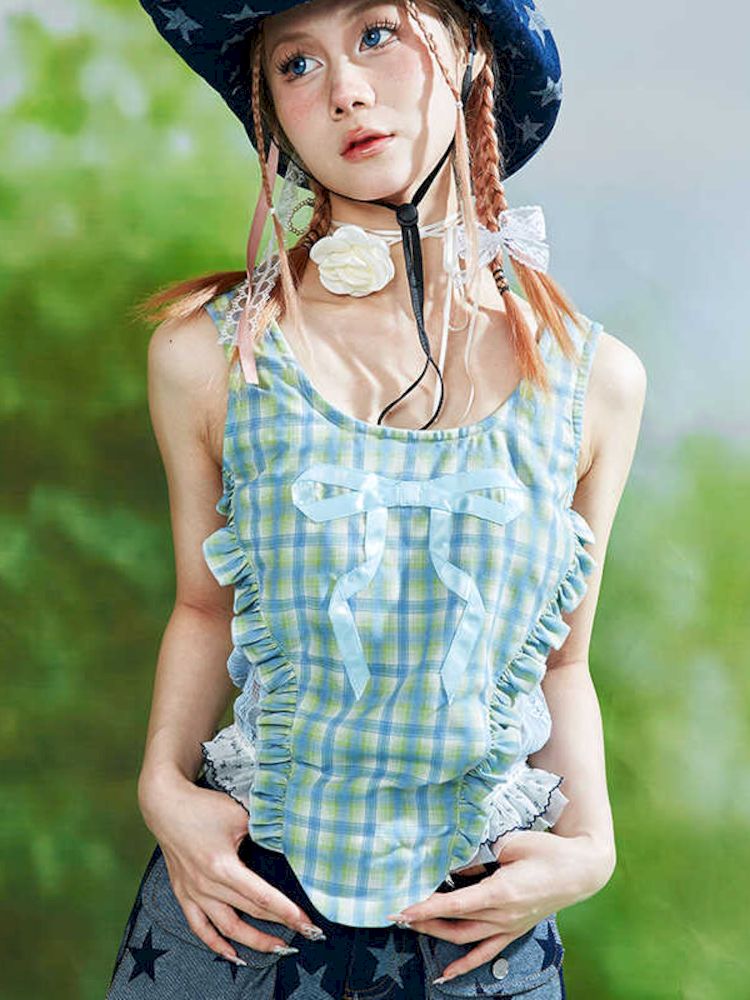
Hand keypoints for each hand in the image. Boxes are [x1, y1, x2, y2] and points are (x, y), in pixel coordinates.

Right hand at [138, 771, 322, 964]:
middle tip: (305, 932)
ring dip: (253, 941)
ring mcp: (194, 893)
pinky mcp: (184, 895)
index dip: (286, 911)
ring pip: (227, 928)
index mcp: (223, 865)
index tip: (306, 921)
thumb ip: (263, 829)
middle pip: (250, 912)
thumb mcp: (239, 814)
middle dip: (280, 924)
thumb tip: (289, 839)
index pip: (262, 896)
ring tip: (277, 948)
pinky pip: (200, 928)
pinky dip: (216, 945)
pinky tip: (234, 955)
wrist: (166, 806)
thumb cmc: (204, 807)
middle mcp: (207, 885)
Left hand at [387, 830, 614, 981]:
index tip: (404, 909)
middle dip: (424, 919)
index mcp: (503, 891)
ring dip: (437, 934)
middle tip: (397, 914)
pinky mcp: (514, 930)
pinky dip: (465, 965)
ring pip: (466, 938)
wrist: (580, 871)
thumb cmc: (548, 851)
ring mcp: (509, 926)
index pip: (457, 904)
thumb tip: (456, 860)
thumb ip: (483, 851)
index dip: (428, 907)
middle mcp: (504, 914)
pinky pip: (486, 952)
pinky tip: (446, 974)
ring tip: (412, 927)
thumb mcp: (514, 842)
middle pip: (456, 922)